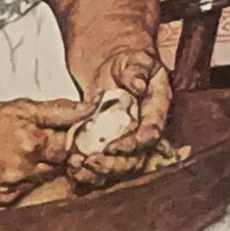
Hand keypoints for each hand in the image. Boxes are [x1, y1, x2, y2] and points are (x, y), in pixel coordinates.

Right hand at [0, 96, 87, 208]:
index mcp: (32, 142)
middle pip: (54, 168)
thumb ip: (54, 110)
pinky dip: (12, 185)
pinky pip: (17, 196)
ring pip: (36, 183)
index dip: (60, 141)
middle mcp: (25, 170)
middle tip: (26, 145)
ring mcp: (12, 190)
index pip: (67, 148)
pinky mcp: (0, 204)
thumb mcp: (14, 107)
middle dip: (46, 157)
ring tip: (7, 156)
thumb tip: (86, 108)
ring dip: (29, 172)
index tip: (52, 137)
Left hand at [70, 49, 171, 189]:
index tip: (115, 146)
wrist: (114, 65)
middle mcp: (144, 128)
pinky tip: (73, 168)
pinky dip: (88, 169)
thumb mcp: (135, 59)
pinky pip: (103, 160)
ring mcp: (126, 138)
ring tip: (79, 168)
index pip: (152, 131)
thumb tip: (138, 86)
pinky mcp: (108, 142)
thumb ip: (137, 70)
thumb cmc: (129, 61)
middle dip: (115, 163)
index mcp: (156, 108)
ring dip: (100, 171)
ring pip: (120, 164)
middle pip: (136, 157)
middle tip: (91, 161)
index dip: (136, 142)